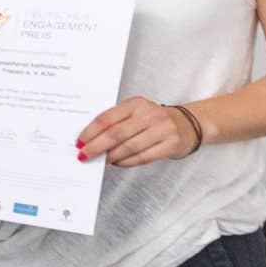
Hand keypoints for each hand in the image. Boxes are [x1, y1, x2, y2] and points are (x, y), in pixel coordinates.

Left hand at [78, 97, 195, 167]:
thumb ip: (115, 123)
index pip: (107, 118)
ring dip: (112, 156)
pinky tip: (117, 163)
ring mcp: (163, 129)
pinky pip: (143, 157)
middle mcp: (150, 114)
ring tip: (102, 160)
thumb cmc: (152, 120)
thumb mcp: (134, 113)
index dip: (90, 132)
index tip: (79, 143)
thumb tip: (89, 141)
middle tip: (84, 156)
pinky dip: (126, 162)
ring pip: (129, 147)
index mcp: (136, 103)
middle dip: (96, 147)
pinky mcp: (171, 144)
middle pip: (116, 134)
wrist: (187, 124)